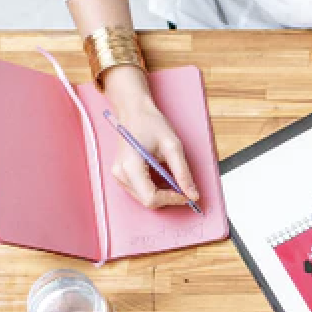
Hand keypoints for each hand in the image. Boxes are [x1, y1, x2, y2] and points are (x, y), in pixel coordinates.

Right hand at [101, 67, 199, 209]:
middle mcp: (121, 174)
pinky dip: (156, 188)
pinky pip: (141, 191)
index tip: (187, 195)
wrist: (134, 111)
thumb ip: (183, 172)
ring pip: (145, 198)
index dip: (172, 199)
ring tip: (174, 178)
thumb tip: (192, 194)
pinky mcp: (122, 175)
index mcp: (130, 166)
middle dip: (169, 197)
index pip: (151, 198)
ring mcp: (119, 176)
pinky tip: (164, 176)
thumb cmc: (150, 123)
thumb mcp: (172, 146)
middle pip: (148, 200)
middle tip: (185, 187)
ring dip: (163, 193)